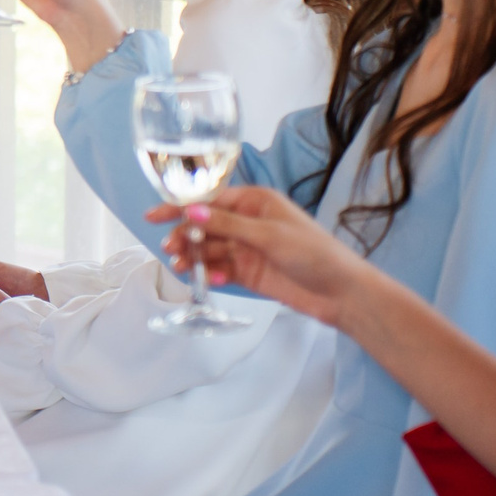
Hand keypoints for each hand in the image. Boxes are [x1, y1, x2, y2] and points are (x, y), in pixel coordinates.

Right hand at [149, 186, 372, 326]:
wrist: (342, 294)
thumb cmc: (313, 254)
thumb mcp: (269, 235)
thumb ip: (228, 224)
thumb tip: (191, 210)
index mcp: (255, 202)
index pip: (209, 201)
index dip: (180, 207)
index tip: (153, 216)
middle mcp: (247, 222)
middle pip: (204, 225)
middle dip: (185, 236)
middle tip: (171, 250)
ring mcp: (247, 248)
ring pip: (209, 249)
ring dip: (195, 257)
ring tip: (183, 269)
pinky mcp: (249, 273)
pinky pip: (220, 269)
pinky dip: (212, 274)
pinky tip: (211, 281)